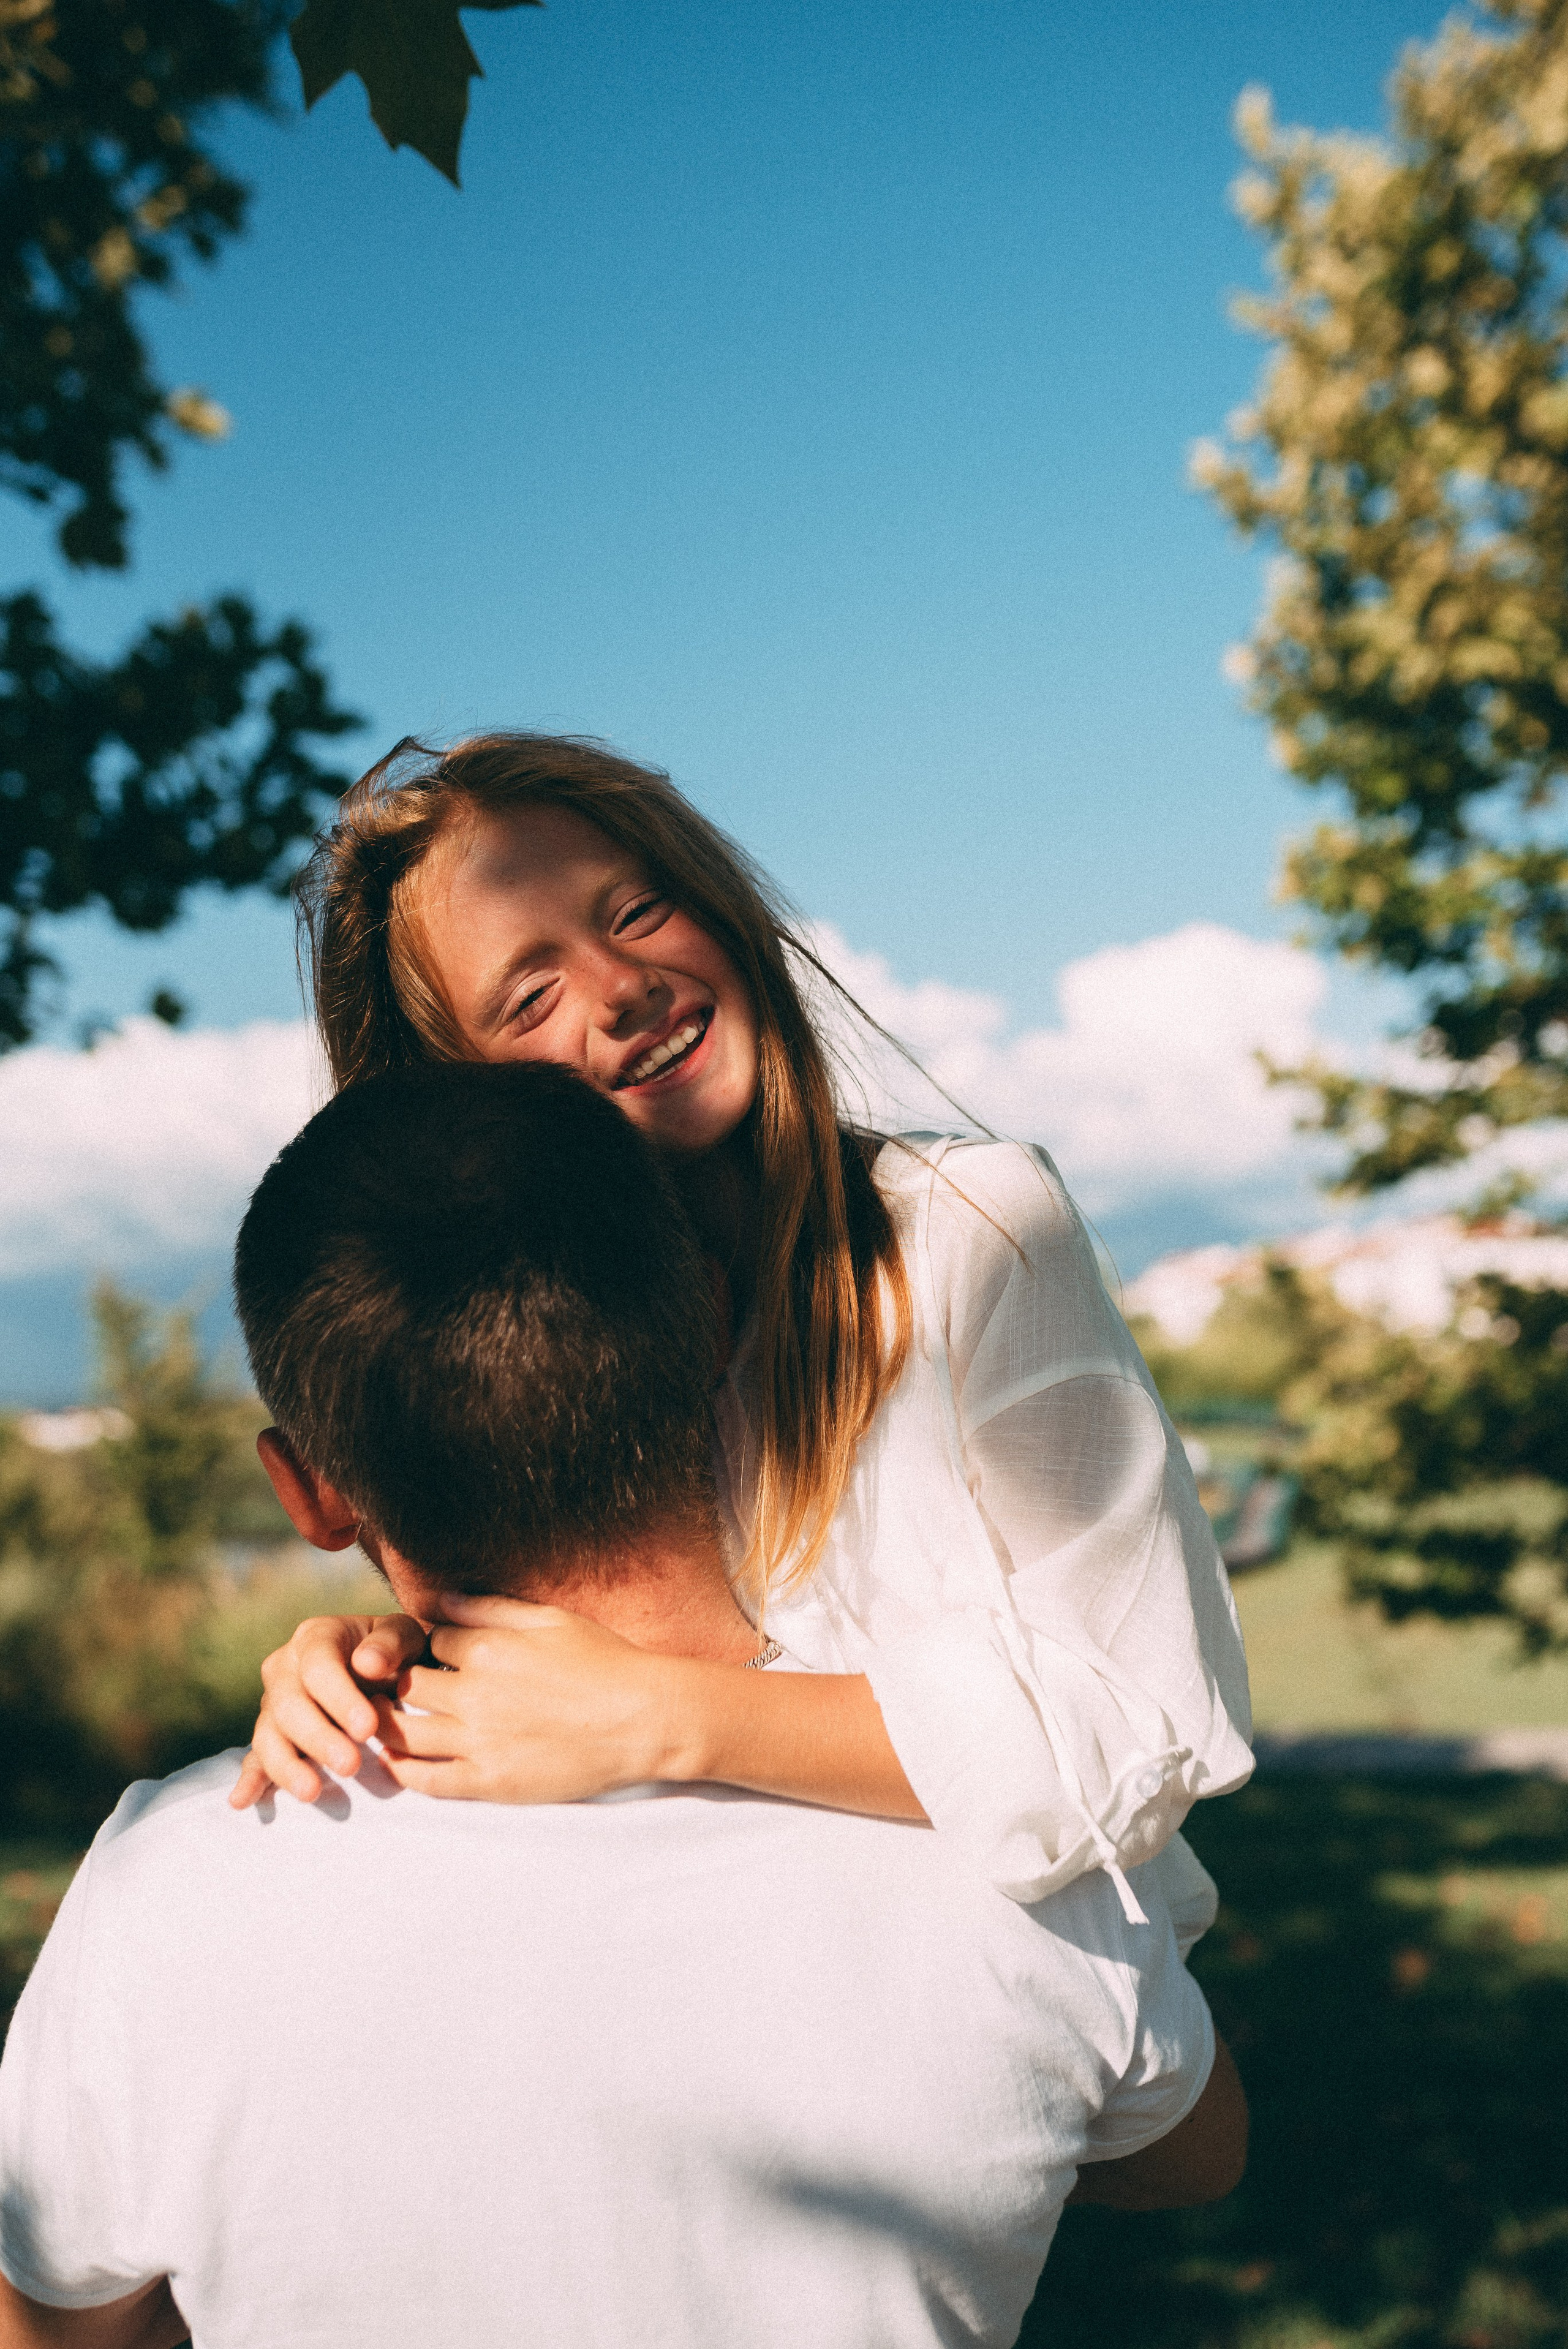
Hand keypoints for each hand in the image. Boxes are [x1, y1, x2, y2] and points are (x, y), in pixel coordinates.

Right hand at [229, 1613, 428, 1809]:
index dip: (340, 1699)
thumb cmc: (394, 1652)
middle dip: (318, 1738)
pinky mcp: (271, 1735)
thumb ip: (391, 1644)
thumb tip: (367, 1663)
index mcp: (316, 1638)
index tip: (368, 1729)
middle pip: (289, 1705)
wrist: (383, 1668)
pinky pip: (256, 1757)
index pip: (319, 1667)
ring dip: (286, 1765)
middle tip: (350, 1766)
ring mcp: (273, 1703)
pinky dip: (250, 1779)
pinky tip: (242, 1800)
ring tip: (311, 1792)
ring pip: (268, 1735)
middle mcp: (284, 1668)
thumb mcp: (405, 1636)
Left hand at [370, 1595, 681, 1802]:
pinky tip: (395, 1761)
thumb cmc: (604, 1662)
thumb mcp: (550, 1619)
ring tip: (381, 1722)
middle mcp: (477, 1695)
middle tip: (392, 1687)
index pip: (430, 1640)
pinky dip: (403, 1771)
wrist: (644, 1720)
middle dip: (399, 1681)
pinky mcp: (491, 1783)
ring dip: (388, 1724)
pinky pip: (428, 1781)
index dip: (427, 1644)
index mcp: (489, 1649)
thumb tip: (441, 1598)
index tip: (429, 1653)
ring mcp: (481, 1742)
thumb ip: (490, 1608)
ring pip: (406, 1731)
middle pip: (407, 1684)